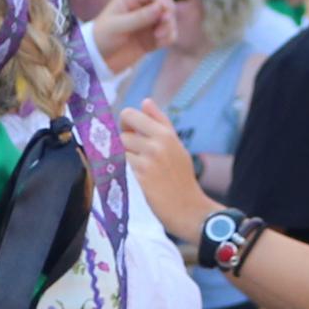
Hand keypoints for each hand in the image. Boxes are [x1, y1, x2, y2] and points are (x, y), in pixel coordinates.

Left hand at [89, 0, 182, 76]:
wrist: (97, 60)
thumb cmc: (102, 37)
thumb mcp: (118, 26)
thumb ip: (139, 17)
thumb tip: (161, 7)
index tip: (166, 10)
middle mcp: (142, 9)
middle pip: (165, 5)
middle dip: (168, 14)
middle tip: (162, 25)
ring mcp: (148, 24)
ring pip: (169, 20)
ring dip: (169, 27)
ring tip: (158, 36)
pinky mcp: (152, 39)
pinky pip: (168, 35)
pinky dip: (168, 37)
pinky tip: (160, 42)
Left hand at [120, 101, 209, 238]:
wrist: (187, 207)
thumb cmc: (180, 177)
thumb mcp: (176, 145)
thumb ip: (160, 122)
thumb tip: (145, 101)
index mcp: (166, 133)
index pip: (131, 114)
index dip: (125, 123)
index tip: (129, 133)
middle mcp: (158, 143)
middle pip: (122, 132)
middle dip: (123, 141)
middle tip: (133, 153)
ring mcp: (149, 159)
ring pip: (120, 148)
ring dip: (123, 157)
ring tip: (138, 168)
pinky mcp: (141, 176)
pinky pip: (121, 164)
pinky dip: (123, 169)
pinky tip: (137, 177)